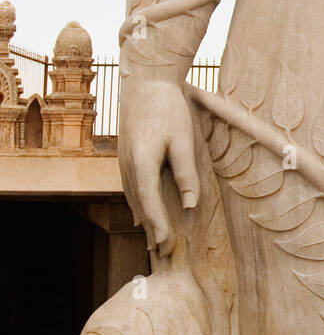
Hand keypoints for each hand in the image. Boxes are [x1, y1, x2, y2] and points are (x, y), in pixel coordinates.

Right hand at [118, 77, 198, 255]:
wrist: (144, 80)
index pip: (150, 204)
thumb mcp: (183, 140)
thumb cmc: (168, 107)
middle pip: (140, 206)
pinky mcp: (125, 155)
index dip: (159, 227)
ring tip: (153, 242)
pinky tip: (141, 215)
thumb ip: (185, 174)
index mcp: (142, 163)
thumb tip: (189, 205)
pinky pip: (131, 188)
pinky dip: (138, 205)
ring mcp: (123, 161)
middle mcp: (128, 166)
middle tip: (164, 254)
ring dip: (143, 221)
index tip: (167, 246)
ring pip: (133, 198)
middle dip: (152, 230)